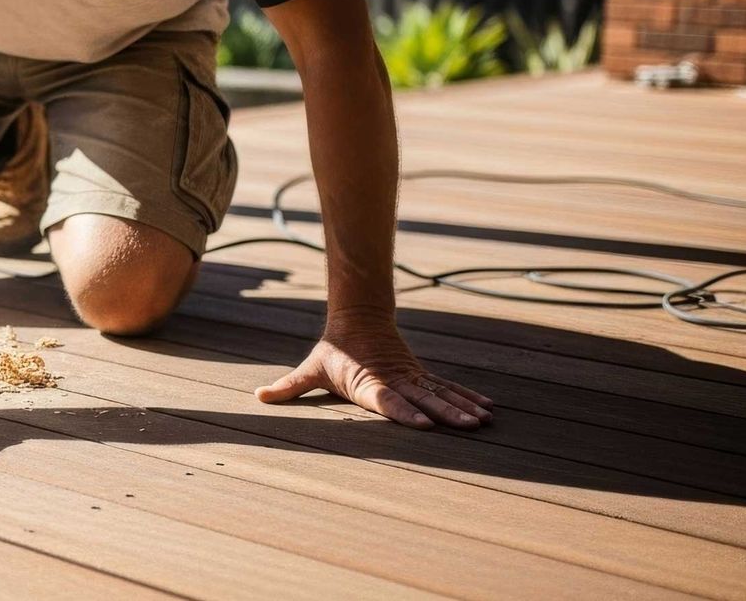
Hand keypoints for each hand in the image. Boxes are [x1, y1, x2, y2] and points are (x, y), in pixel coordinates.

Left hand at [254, 308, 493, 428]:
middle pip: (422, 399)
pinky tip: (487, 409)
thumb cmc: (332, 350)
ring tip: (484, 422)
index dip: (404, 412)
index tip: (424, 425)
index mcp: (367, 382)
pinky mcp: (420, 375)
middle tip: (469, 427)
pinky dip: (467, 396)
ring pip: (440, 393)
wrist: (357, 316)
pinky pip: (447, 387)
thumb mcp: (310, 368)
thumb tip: (258, 398)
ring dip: (462, 407)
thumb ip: (288, 387)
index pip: (386, 400)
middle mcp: (394, 380)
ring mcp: (410, 377)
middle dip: (446, 414)